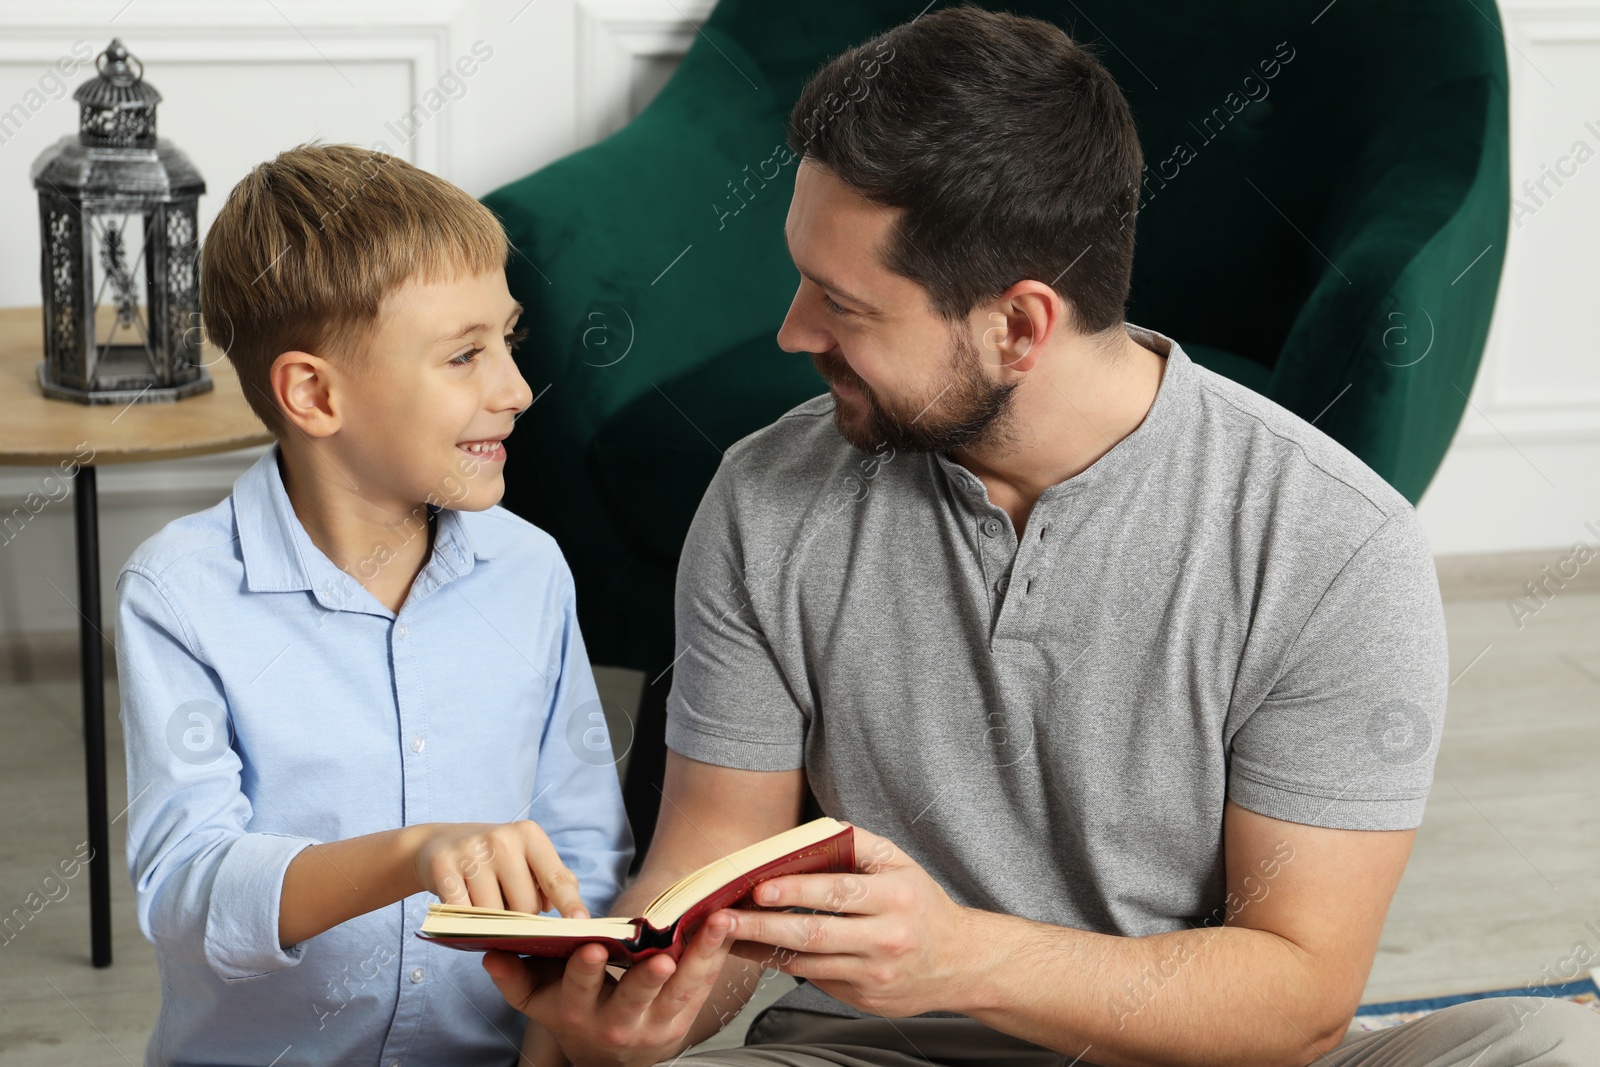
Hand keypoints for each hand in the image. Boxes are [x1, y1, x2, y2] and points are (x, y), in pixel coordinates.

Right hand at [412, 821, 586, 917]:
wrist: (438, 843)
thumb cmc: (493, 857)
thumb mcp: (525, 857)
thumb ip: (552, 880)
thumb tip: (565, 909)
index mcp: (529, 835)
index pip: (555, 877)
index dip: (569, 903)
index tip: (581, 922)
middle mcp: (502, 839)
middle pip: (525, 906)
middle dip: (520, 918)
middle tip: (506, 903)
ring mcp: (471, 851)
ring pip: (494, 914)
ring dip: (491, 920)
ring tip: (482, 900)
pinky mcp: (443, 866)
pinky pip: (463, 913)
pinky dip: (465, 919)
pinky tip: (462, 903)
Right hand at [484, 911, 737, 1066]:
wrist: (610, 1057)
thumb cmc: (572, 1011)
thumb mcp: (539, 999)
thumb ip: (514, 977)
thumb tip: (491, 952)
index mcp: (578, 1012)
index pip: (579, 990)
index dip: (585, 970)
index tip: (591, 946)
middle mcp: (618, 1022)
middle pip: (634, 997)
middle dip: (646, 977)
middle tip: (659, 956)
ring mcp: (656, 1022)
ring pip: (682, 989)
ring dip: (702, 954)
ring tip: (718, 922)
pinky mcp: (684, 1017)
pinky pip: (704, 983)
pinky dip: (717, 953)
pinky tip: (726, 924)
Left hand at [724, 826, 975, 1016]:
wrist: (959, 961)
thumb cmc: (920, 902)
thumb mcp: (900, 863)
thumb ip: (857, 844)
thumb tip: (808, 834)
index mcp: (895, 897)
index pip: (838, 892)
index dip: (795, 891)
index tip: (759, 887)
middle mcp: (887, 938)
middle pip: (815, 933)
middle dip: (763, 925)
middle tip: (725, 917)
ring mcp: (874, 974)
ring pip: (808, 962)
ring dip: (762, 948)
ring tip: (727, 934)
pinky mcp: (864, 998)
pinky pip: (815, 978)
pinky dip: (782, 964)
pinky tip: (755, 950)